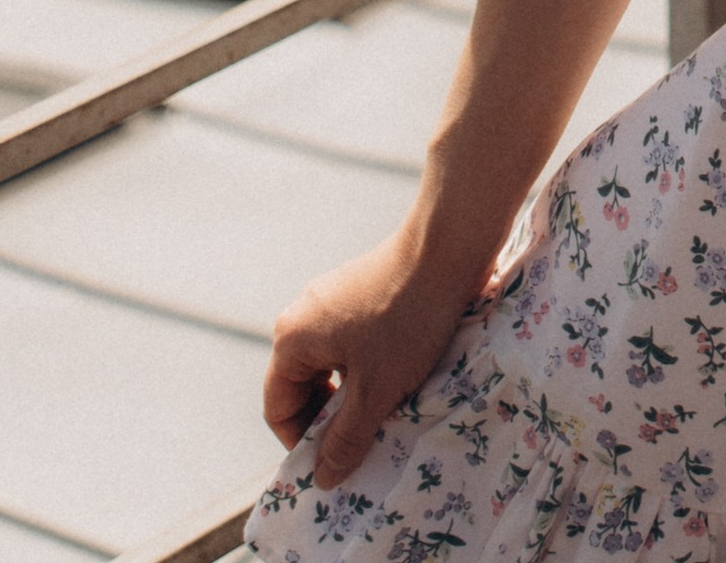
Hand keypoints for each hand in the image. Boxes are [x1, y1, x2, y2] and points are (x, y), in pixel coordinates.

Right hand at [263, 222, 491, 487]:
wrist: (447, 247)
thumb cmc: (407, 320)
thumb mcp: (376, 391)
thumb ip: (346, 439)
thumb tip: (323, 478)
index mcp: (292, 338)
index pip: (278, 408)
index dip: (302, 442)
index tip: (336, 461)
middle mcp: (303, 315)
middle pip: (302, 386)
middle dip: (330, 418)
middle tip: (363, 439)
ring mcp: (331, 299)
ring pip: (331, 366)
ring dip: (352, 394)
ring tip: (385, 408)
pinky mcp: (359, 291)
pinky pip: (350, 344)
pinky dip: (366, 367)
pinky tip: (398, 375)